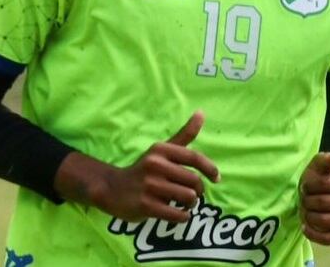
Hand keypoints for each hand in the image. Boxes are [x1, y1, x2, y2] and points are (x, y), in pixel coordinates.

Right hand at [56, 111, 219, 222]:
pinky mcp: (146, 205)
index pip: (194, 157)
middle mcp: (155, 165)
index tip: (216, 178)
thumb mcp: (161, 150)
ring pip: (188, 198)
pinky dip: (182, 216)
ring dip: (190, 205)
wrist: (112, 189)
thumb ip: (184, 135)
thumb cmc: (144, 170)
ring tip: (181, 203)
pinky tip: (176, 213)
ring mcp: (150, 185)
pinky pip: (178, 215)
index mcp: (160, 150)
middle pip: (194, 181)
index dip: (210, 169)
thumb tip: (202, 112)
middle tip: (190, 194)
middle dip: (198, 191)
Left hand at [299, 152, 329, 244]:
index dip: (308, 185)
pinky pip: (329, 239)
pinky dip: (313, 234)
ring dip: (308, 216)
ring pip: (324, 221)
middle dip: (307, 200)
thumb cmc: (321, 176)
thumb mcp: (318, 165)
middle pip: (322, 203)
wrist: (329, 191)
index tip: (306, 185)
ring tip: (306, 209)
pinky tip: (306, 226)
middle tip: (304, 198)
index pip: (323, 184)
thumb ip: (324, 160)